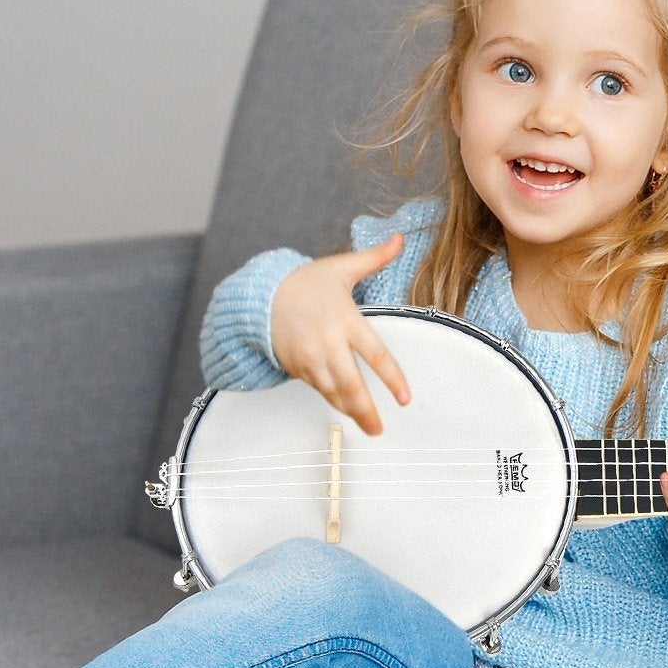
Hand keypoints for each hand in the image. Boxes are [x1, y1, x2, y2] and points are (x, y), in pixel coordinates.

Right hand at [270, 232, 411, 435]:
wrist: (262, 296)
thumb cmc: (306, 282)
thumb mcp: (341, 267)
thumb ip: (374, 257)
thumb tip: (400, 238)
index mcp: (345, 320)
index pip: (375, 354)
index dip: (392, 379)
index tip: (405, 399)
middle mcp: (327, 343)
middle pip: (351, 383)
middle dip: (366, 409)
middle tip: (379, 429)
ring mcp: (310, 358)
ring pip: (333, 391)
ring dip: (350, 410)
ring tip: (368, 426)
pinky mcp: (297, 367)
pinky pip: (319, 389)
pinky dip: (333, 400)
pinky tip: (346, 410)